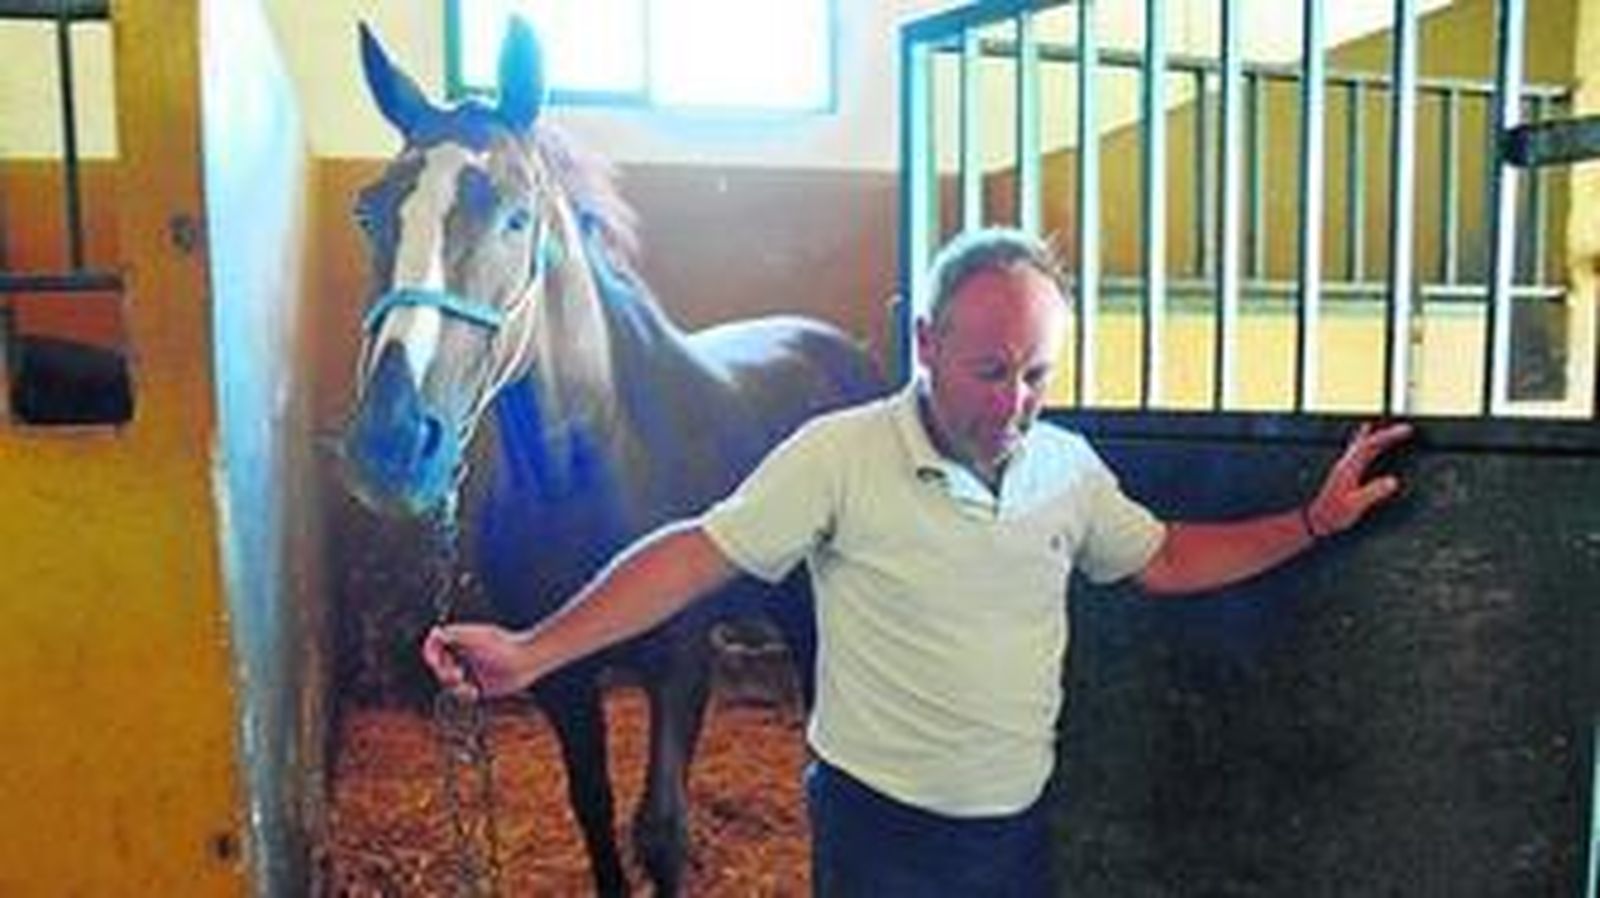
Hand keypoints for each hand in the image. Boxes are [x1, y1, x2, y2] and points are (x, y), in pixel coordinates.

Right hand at [422, 623, 534, 699]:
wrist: (526, 659)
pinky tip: (475, 692)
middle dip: (443, 671)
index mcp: (463, 642)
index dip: (431, 653)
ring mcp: (473, 672)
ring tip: (466, 684)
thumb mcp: (477, 637)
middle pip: (440, 666)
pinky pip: (464, 695)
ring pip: (450, 683)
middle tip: (456, 673)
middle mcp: (466, 656)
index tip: (433, 660)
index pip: (437, 647)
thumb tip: (434, 632)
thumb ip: (455, 634)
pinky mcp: (481, 687)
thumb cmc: (504, 645)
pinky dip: (465, 694)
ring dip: (453, 685)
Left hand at [1305, 421, 1412, 536]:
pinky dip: (1362, 444)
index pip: (1370, 445)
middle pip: (1366, 442)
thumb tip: (1394, 481)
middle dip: (1386, 434)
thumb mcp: (1356, 505)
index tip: (1405, 430)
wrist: (1313, 521)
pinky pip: (1355, 453)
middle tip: (1405, 429)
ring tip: (1386, 429)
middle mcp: (1345, 464)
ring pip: (1360, 446)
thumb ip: (1374, 492)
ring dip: (1374, 436)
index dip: (1388, 436)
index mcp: (1349, 468)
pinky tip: (1362, 444)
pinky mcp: (1342, 474)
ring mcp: (1343, 468)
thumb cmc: (1332, 514)